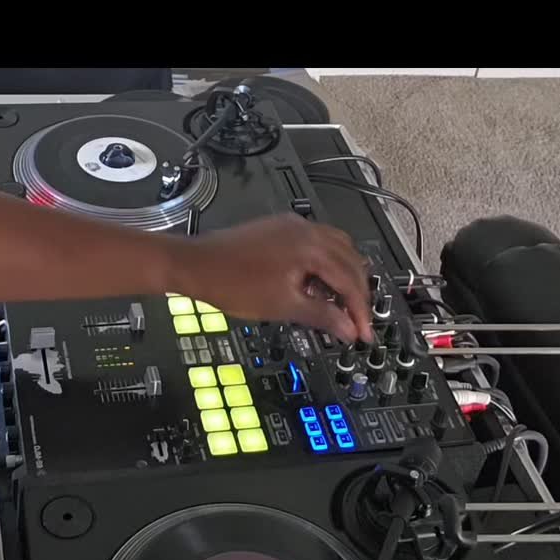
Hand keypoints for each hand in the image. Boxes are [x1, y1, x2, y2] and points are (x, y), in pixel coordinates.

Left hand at [172, 213, 371, 342]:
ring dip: (344, 277)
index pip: (350, 280)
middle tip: (358, 321)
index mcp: (311, 247)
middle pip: (350, 260)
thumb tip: (348, 328)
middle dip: (358, 292)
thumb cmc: (231, 282)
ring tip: (340, 305)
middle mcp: (306, 230)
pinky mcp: (280, 230)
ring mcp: (292, 227)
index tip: (364, 332)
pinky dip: (326, 266)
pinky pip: (316, 244)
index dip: (360, 310)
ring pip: (336, 249)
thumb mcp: (283, 306)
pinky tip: (316, 286)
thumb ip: (322, 316)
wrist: (195, 265)